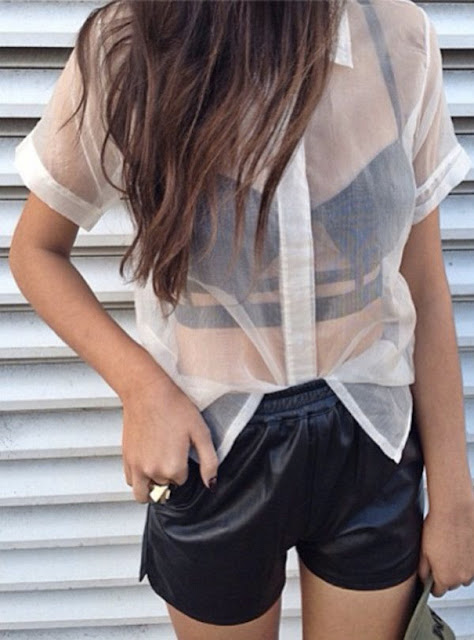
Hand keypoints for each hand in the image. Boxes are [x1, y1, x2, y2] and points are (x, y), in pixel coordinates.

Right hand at [120, 374, 218, 502]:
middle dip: (169, 475)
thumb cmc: (175, 407)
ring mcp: (136, 467)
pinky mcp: (125, 459)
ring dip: (153, 486)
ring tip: (159, 465)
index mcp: (173, 467)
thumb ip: (209, 462)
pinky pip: (131, 482)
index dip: (184, 466)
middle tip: (172, 451)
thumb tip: (211, 484)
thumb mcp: (201, 432)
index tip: (182, 449)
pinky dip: (138, 479)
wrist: (147, 392)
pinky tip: (146, 462)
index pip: (182, 481)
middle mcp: (152, 472)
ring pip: (144, 493)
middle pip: (164, 487)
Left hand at [418, 492, 473, 595]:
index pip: (437, 592)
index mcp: (445, 578)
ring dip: (457, 568)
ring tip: (450, 550)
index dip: (432, 585)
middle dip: (445, 574)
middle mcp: (461, 577)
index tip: (430, 578)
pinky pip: (472, 565)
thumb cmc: (438, 528)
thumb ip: (423, 570)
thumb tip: (423, 578)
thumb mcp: (422, 550)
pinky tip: (459, 546)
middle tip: (439, 558)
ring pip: (463, 575)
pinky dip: (467, 559)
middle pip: (451, 584)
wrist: (455, 512)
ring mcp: (473, 569)